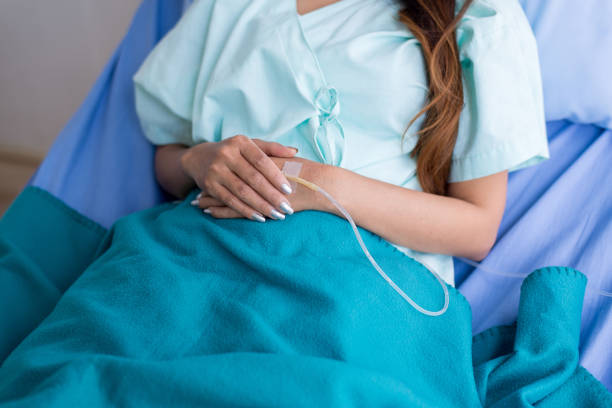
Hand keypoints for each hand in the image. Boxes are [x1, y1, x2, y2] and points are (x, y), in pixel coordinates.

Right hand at [181, 135, 297, 220]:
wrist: (199, 158)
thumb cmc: (234, 152)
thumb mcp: (250, 145)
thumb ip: (272, 148)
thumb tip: (294, 152)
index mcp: (240, 142)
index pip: (261, 161)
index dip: (276, 176)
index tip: (289, 190)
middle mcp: (226, 155)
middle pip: (253, 178)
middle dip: (272, 196)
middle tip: (287, 209)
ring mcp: (216, 170)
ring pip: (242, 192)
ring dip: (261, 206)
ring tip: (277, 215)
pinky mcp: (209, 185)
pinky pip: (230, 201)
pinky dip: (246, 211)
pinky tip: (260, 217)